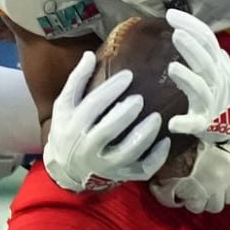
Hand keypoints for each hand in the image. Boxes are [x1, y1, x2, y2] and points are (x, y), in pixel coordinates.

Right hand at [43, 51, 170, 192]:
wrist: (66, 169)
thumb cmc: (68, 131)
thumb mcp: (64, 106)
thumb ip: (77, 81)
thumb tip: (90, 54)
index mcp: (73, 127)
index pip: (92, 106)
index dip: (110, 90)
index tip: (128, 75)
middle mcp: (88, 148)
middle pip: (107, 131)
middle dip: (125, 114)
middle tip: (140, 99)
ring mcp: (106, 165)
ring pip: (127, 152)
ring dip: (144, 135)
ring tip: (156, 117)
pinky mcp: (122, 175)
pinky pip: (142, 170)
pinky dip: (156, 157)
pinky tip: (165, 141)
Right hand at [150, 141, 229, 213]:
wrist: (169, 141)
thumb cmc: (189, 138)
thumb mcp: (214, 138)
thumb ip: (226, 152)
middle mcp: (228, 175)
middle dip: (220, 194)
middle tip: (208, 185)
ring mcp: (214, 188)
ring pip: (216, 206)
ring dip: (206, 201)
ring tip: (195, 191)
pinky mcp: (198, 196)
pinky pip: (197, 207)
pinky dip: (191, 202)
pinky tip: (184, 193)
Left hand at [166, 9, 229, 142]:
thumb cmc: (228, 93)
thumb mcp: (223, 68)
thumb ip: (210, 52)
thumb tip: (199, 32)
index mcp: (217, 66)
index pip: (206, 41)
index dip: (191, 27)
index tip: (171, 14)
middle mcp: (215, 81)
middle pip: (205, 61)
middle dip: (192, 47)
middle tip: (177, 33)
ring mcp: (211, 102)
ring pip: (200, 88)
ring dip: (187, 78)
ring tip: (172, 67)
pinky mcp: (205, 123)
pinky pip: (196, 124)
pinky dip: (185, 123)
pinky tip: (172, 124)